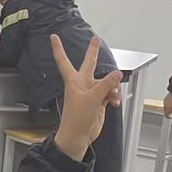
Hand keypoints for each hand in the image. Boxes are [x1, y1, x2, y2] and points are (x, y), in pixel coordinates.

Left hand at [51, 35, 122, 161]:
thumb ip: (106, 85)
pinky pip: (110, 93)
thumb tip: (117, 73)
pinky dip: (114, 96)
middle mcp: (82, 84)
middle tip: (96, 39)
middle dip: (93, 52)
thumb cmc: (77, 118)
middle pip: (90, 65)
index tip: (53, 36)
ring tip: (113, 97)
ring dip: (112, 88)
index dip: (58, 48)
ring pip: (106, 82)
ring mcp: (90, 92)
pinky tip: (115, 103)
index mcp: (74, 81)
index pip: (64, 60)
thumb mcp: (92, 98)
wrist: (78, 135)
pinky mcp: (98, 101)